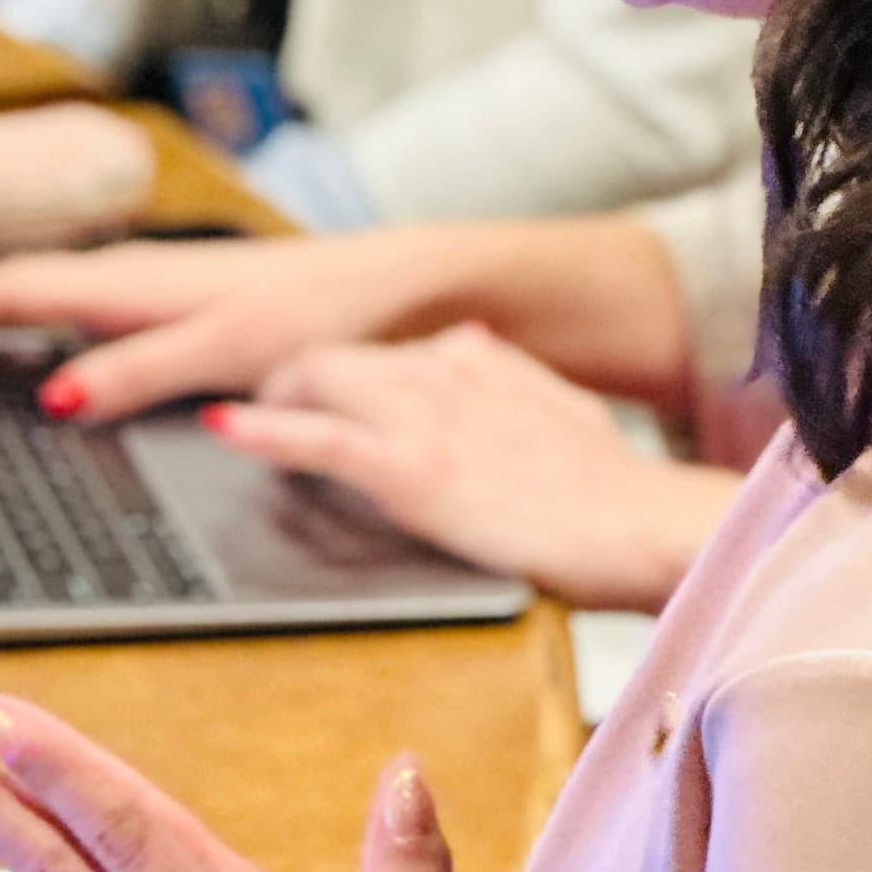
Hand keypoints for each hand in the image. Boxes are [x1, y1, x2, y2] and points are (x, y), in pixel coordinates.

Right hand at [0, 228, 457, 416]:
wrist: (400, 292)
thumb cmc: (326, 317)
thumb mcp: (233, 350)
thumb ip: (143, 370)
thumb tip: (53, 396)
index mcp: (135, 279)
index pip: (10, 290)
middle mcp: (132, 275)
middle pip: (9, 287)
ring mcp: (150, 289)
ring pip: (38, 297)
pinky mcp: (173, 310)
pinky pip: (74, 313)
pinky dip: (24, 326)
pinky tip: (16, 353)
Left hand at [213, 325, 735, 607]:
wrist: (643, 522)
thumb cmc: (617, 491)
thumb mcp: (566, 415)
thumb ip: (515, 383)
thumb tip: (478, 350)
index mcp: (480, 359)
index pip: (390, 349)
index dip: (349, 369)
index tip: (324, 383)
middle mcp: (445, 370)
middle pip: (340, 354)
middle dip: (294, 375)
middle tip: (270, 405)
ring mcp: (424, 415)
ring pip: (318, 379)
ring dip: (272, 396)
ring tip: (244, 420)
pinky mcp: (410, 468)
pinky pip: (316, 438)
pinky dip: (262, 431)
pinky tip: (228, 429)